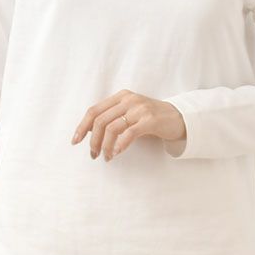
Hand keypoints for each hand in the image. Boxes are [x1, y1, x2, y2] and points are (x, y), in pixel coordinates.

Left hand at [71, 89, 185, 160]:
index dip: (82, 126)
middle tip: (93, 155)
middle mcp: (128, 100)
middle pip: (100, 120)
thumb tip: (89, 131)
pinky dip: (120, 145)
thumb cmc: (150, 118)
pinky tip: (117, 153)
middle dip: (93, 140)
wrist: (179, 117)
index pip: (94, 110)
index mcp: (120, 97)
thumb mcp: (129, 113)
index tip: (75, 141)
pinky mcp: (150, 120)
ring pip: (112, 128)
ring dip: (105, 146)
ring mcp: (139, 108)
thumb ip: (112, 117)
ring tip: (106, 157)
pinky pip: (129, 133)